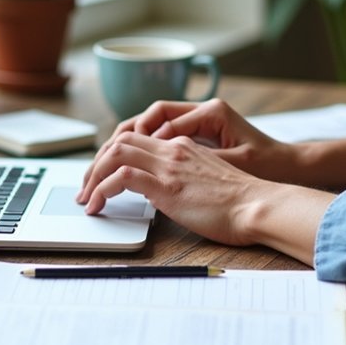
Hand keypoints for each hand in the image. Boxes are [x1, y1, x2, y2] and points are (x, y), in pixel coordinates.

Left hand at [78, 131, 331, 263]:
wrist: (260, 206)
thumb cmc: (243, 204)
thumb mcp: (209, 184)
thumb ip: (186, 181)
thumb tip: (165, 195)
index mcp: (185, 147)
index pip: (138, 138)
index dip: (114, 154)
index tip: (103, 176)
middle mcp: (174, 149)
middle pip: (120, 139)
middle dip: (96, 162)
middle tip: (85, 188)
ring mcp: (169, 165)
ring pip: (115, 152)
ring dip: (93, 175)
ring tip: (86, 198)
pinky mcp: (166, 184)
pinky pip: (121, 176)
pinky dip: (102, 189)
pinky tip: (98, 205)